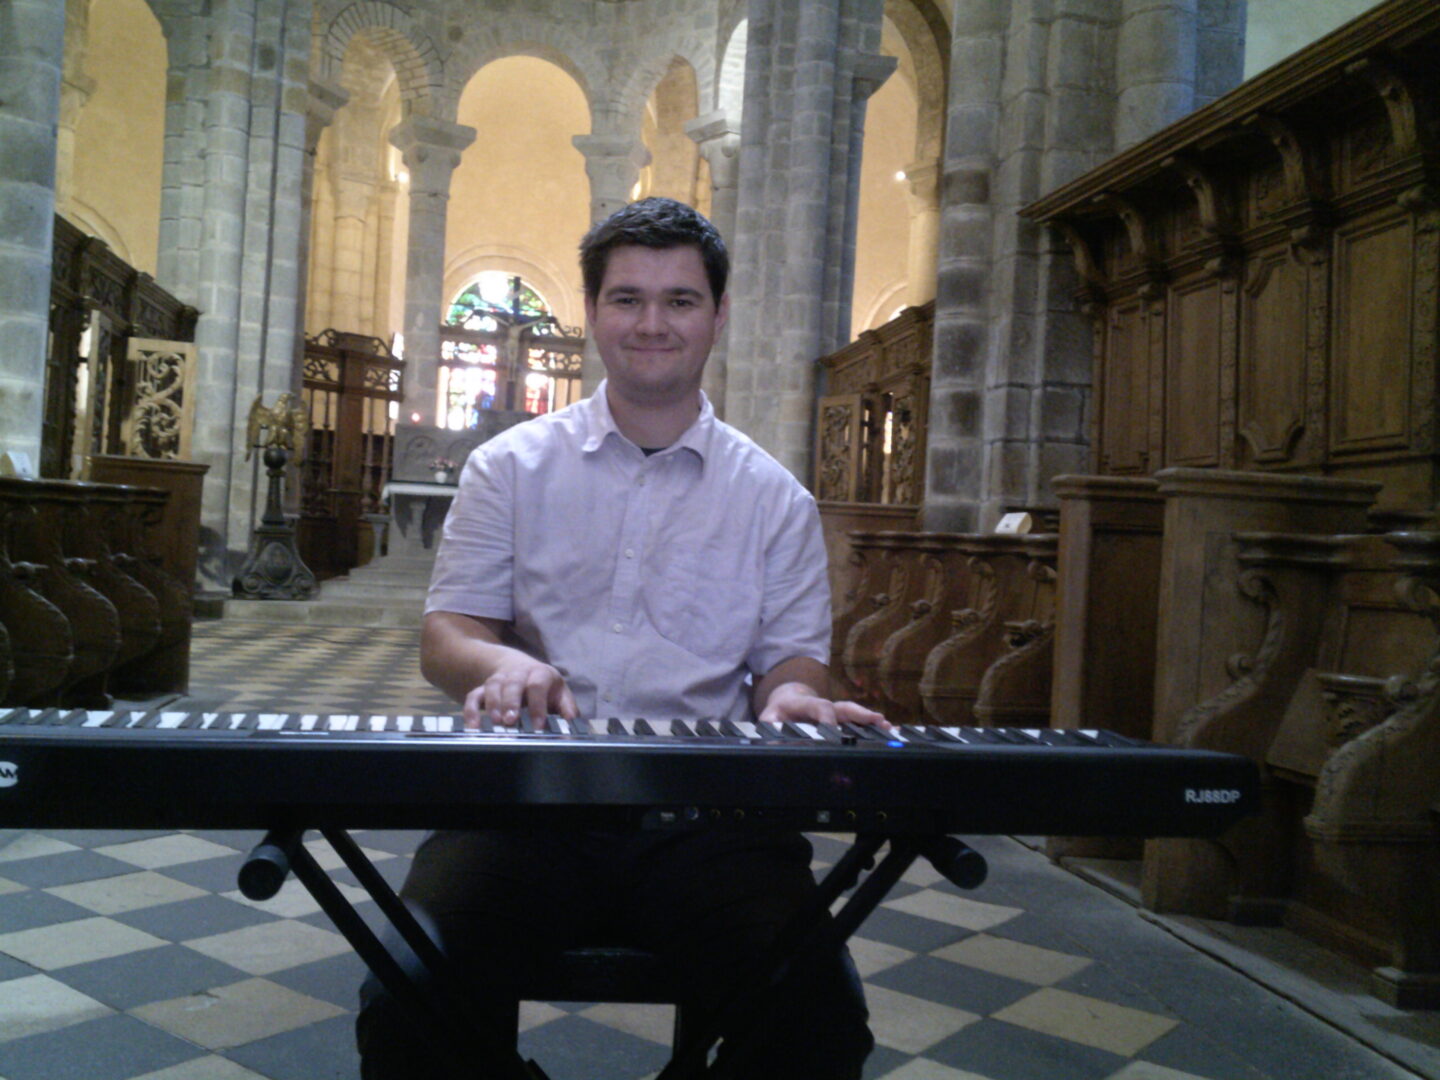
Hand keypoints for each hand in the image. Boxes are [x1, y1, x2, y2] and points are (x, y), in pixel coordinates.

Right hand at [463, 655, 576, 730]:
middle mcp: (519, 674)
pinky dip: (471, 709)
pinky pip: (474, 695)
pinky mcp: (484, 687)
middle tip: (511, 721)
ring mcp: (499, 679)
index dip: (537, 705)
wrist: (518, 667)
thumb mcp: (559, 692)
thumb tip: (572, 722)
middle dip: (511, 702)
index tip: (537, 726)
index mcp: (540, 674)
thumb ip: (567, 707)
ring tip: (496, 722)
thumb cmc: (544, 686)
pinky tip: (473, 725)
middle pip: (513, 684)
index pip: (538, 686)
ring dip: (493, 705)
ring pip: (493, 687)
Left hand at [757, 681, 888, 729]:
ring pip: (855, 713)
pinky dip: (873, 725)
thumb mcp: (768, 718)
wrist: (787, 700)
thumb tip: (774, 736)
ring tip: (889, 727)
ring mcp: (834, 711)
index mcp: (804, 704)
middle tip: (877, 720)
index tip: (833, 730)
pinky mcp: (841, 718)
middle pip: (843, 707)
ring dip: (872, 720)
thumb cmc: (778, 712)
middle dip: (860, 714)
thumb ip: (770, 726)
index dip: (827, 717)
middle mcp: (823, 706)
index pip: (819, 707)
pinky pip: (858, 721)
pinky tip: (890, 731)